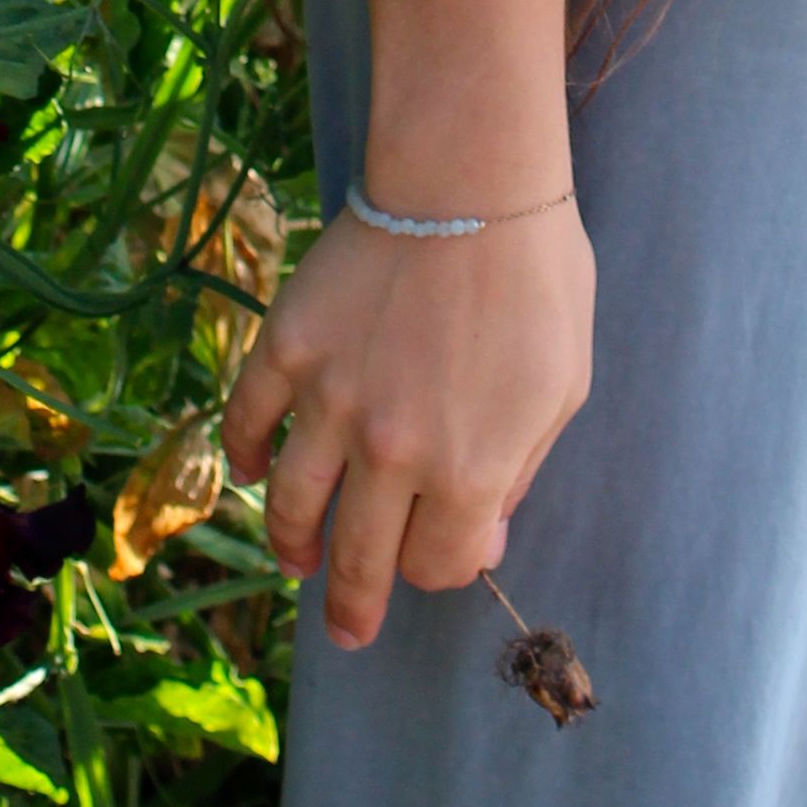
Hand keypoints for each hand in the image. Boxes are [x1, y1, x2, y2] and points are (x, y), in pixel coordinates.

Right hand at [223, 203, 593, 647]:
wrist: (470, 179)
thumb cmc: (535, 278)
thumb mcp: (561, 389)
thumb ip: (519, 472)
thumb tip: (484, 531)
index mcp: (468, 472)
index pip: (440, 564)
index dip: (444, 565)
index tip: (444, 550)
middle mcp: (392, 454)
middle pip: (362, 560)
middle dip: (356, 606)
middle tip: (349, 628)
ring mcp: (332, 401)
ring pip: (293, 508)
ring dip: (292, 546)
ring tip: (296, 560)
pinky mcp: (288, 348)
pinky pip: (249, 420)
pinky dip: (246, 454)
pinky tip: (254, 470)